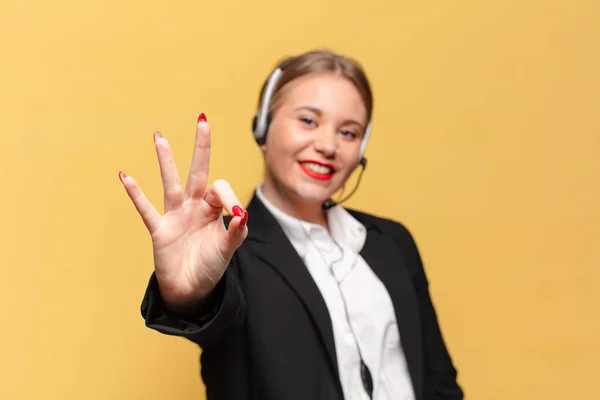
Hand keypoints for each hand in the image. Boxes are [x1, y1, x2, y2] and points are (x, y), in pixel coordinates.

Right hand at [119, 114, 247, 312]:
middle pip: (197, 172)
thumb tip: (242, 213)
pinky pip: (147, 209)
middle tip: (202, 120)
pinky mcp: (160, 229)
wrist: (191, 290)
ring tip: (160, 137)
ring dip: (166, 161)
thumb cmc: (211, 267)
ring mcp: (175, 216)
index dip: (227, 197)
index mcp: (213, 209)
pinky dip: (136, 195)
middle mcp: (194, 207)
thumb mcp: (228, 249)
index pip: (219, 188)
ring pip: (171, 183)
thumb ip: (236, 232)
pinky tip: (126, 177)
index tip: (234, 214)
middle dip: (201, 148)